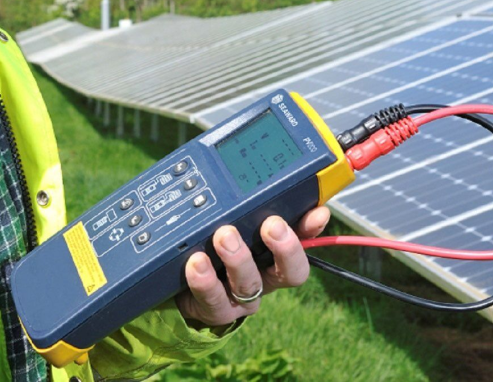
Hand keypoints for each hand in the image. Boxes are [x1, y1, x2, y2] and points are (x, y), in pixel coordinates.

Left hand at [174, 207, 330, 326]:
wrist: (175, 289)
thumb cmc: (209, 248)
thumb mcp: (227, 225)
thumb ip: (245, 208)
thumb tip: (258, 181)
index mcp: (272, 256)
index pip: (303, 242)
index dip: (311, 230)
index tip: (316, 213)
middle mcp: (263, 278)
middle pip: (289, 272)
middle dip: (285, 248)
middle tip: (272, 225)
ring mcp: (240, 298)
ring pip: (249, 284)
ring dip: (239, 259)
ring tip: (224, 236)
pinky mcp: (214, 310)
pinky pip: (213, 300)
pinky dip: (205, 281)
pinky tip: (197, 262)